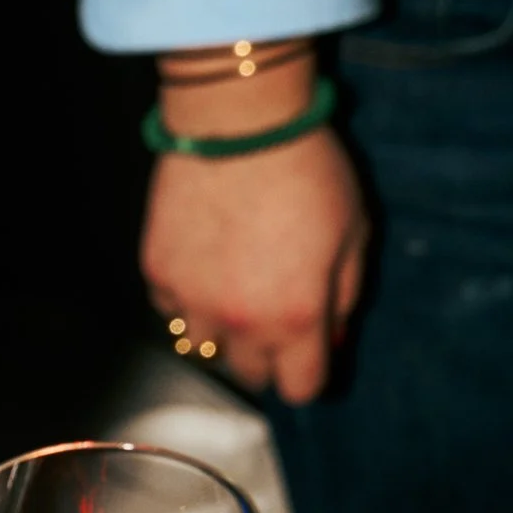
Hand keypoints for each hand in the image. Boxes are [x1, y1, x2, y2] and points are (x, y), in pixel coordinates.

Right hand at [140, 126, 369, 403]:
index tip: (309, 352)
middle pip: (250, 375)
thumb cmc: (308, 171)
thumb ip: (344, 296)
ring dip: (222, 328)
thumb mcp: (354, 234)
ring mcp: (192, 302)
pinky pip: (172, 308)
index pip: (300, 389)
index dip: (308, 374)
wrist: (240, 123)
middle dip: (266, 352)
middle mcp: (240, 322)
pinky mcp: (158, 274)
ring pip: (205, 348)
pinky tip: (205, 258)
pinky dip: (188, 296)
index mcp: (296, 318)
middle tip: (274, 310)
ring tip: (234, 285)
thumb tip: (332, 336)